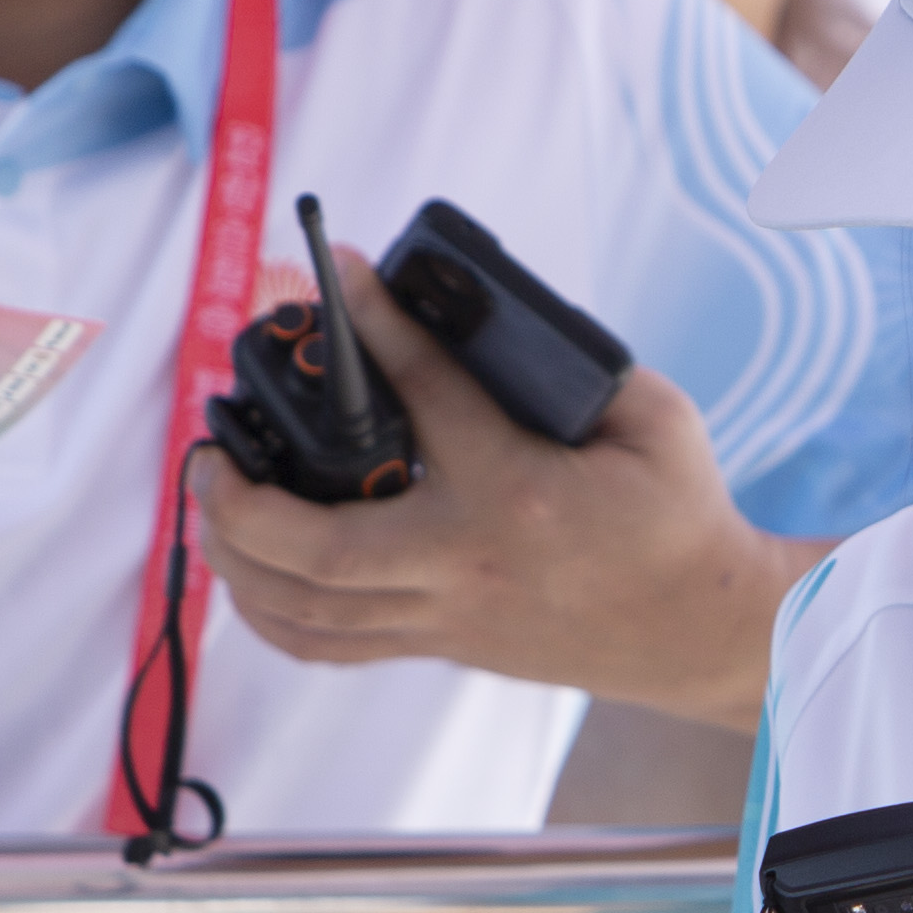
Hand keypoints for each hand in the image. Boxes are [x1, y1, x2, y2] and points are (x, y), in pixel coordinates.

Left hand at [183, 246, 803, 726]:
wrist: (702, 627)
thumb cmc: (679, 513)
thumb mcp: (651, 418)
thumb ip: (569, 366)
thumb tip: (471, 318)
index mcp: (518, 492)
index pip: (424, 396)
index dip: (372, 321)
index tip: (333, 266)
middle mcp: (466, 563)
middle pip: (316, 548)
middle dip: (239, 500)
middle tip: (209, 444)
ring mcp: (448, 616)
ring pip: (308, 608)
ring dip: (237, 558)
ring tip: (212, 499)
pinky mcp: (443, 645)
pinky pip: (331, 645)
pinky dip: (273, 611)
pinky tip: (248, 571)